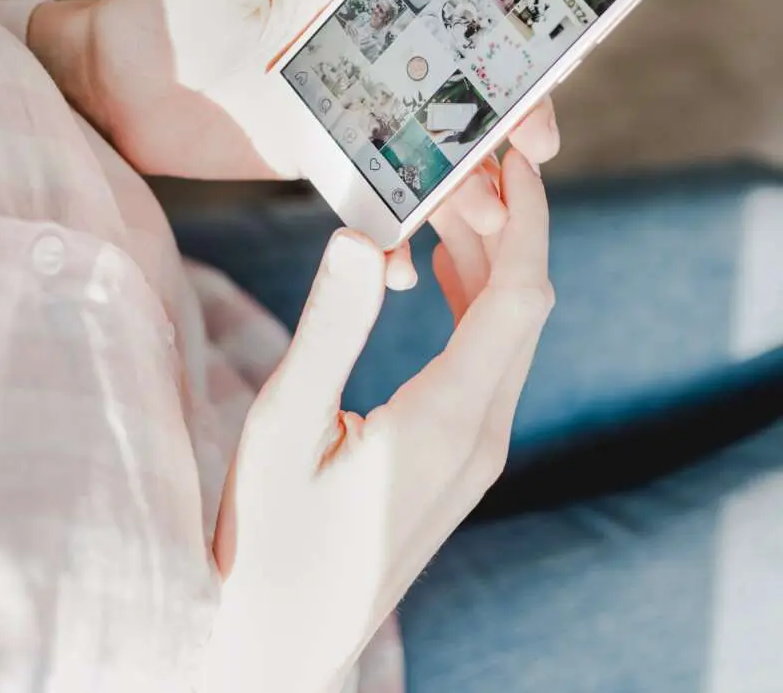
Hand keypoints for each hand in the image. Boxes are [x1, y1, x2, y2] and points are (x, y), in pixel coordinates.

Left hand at [27, 0, 558, 288]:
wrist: (111, 82)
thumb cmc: (174, 2)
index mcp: (369, 2)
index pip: (460, 18)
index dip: (511, 41)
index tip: (551, 65)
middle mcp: (373, 60)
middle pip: (460, 93)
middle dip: (503, 124)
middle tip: (532, 155)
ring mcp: (351, 117)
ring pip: (427, 151)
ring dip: (461, 187)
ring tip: (484, 224)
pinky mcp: (321, 165)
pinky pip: (373, 200)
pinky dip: (393, 234)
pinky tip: (402, 269)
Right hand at [204, 149, 552, 692]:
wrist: (286, 636)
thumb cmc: (270, 537)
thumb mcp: (282, 428)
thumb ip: (326, 331)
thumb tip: (358, 238)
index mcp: (448, 419)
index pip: (521, 296)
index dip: (529, 221)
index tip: (517, 162)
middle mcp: (483, 433)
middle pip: (523, 306)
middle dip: (504, 228)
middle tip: (457, 171)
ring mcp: (480, 450)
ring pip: (508, 333)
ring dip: (487, 265)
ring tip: (440, 210)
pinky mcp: (465, 457)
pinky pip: (490, 362)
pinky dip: (475, 306)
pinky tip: (441, 273)